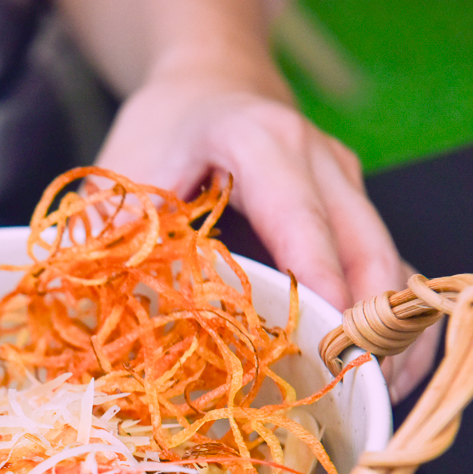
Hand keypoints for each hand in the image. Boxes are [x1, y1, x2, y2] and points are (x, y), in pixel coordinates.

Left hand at [94, 71, 435, 401]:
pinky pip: (380, 264)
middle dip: (361, 319)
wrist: (206, 81)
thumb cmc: (163, 126)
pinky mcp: (350, 207)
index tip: (323, 337)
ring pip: (383, 260)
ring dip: (379, 327)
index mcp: (260, 142)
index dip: (315, 281)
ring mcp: (344, 184)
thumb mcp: (126, 165)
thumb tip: (89, 302)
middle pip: (362, 246)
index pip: (298, 218)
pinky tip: (369, 365)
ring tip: (366, 392)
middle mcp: (319, 160)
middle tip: (349, 386)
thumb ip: (114, 231)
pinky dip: (379, 315)